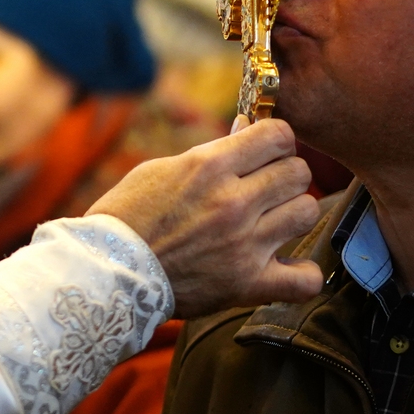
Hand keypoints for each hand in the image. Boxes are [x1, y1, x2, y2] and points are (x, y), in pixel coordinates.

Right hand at [90, 119, 322, 319]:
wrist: (106, 272)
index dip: (276, 139)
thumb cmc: (128, 216)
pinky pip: (304, 280)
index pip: (278, 135)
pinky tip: (285, 266)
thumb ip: (212, 150)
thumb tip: (248, 128)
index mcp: (209, 167)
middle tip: (266, 187)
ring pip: (307, 212)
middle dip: (285, 175)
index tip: (266, 151)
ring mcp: (244, 245)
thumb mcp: (162, 169)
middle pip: (298, 172)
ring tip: (271, 222)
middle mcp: (232, 202)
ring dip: (292, 214)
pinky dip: (301, 274)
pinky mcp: (247, 284)